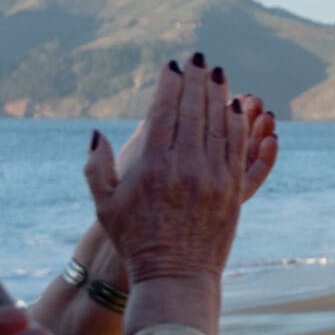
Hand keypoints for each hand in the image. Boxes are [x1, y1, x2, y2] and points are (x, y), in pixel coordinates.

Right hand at [83, 56, 251, 285]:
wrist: (175, 276)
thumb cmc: (134, 241)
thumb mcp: (104, 204)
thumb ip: (97, 166)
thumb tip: (98, 132)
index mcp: (151, 166)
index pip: (163, 112)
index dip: (169, 85)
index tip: (172, 66)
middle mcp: (184, 166)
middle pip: (194, 110)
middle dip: (197, 80)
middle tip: (200, 59)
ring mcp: (212, 177)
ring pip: (219, 124)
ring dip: (220, 95)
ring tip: (219, 74)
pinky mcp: (232, 189)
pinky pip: (237, 147)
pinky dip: (238, 123)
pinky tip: (236, 107)